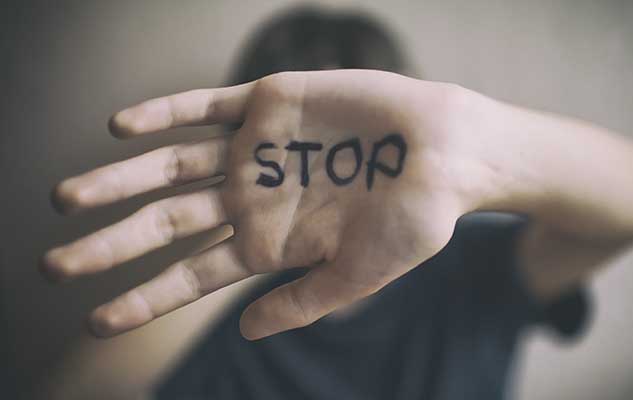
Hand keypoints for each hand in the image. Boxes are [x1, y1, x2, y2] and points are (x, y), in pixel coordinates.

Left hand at [43, 70, 492, 338]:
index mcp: (268, 242)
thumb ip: (300, 303)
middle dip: (111, 243)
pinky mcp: (268, 103)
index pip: (191, 274)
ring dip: (119, 179)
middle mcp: (251, 196)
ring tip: (65, 199)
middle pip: (166, 222)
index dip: (144, 298)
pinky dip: (163, 114)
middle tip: (54, 265)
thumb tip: (243, 336)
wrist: (447, 154)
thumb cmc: (412, 220)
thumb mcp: (357, 276)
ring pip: (171, 164)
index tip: (95, 320)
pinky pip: (204, 105)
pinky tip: (121, 128)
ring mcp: (255, 150)